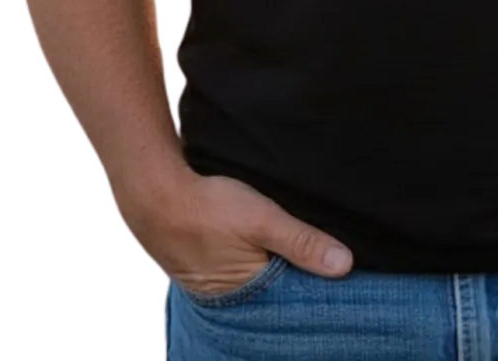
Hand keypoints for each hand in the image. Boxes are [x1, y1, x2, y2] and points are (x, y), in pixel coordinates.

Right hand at [118, 170, 353, 296]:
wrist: (153, 194)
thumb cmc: (208, 207)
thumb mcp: (263, 220)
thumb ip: (302, 242)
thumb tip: (344, 265)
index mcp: (247, 294)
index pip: (289, 302)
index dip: (310, 287)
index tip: (333, 278)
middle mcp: (226, 300)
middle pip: (268, 294)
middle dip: (287, 280)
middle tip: (309, 262)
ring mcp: (206, 285)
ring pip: (247, 283)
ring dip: (263, 271)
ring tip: (279, 253)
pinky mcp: (194, 269)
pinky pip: (226, 273)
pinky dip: (240, 263)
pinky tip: (246, 249)